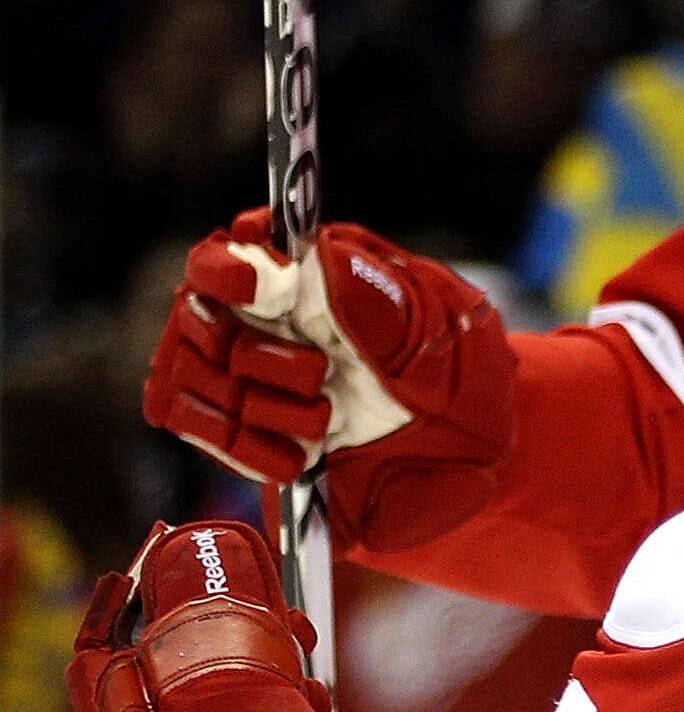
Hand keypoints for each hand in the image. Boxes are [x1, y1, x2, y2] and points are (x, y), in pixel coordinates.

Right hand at [145, 212, 516, 551]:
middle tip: (318, 375)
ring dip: (259, 406)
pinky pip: (192, 428)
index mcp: (306, 277)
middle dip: (256, 355)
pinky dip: (245, 447)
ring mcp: (239, 373)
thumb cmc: (456, 376)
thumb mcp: (436, 334)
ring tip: (324, 420)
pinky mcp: (232, 427)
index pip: (229, 254)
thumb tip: (315, 256)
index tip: (266, 287)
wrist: (467, 456)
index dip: (230, 268)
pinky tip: (300, 456)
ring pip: (189, 376)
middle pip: (199, 320)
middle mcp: (261, 318)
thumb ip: (374, 299)